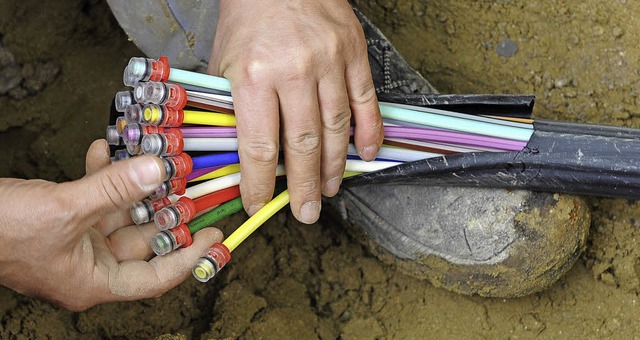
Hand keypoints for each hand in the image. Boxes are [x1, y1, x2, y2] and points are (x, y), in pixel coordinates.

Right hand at [0, 140, 222, 310]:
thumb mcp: (65, 209)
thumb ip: (113, 189)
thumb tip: (158, 169)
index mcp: (93, 281)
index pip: (155, 277)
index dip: (189, 257)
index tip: (214, 234)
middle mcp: (89, 264)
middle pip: (142, 241)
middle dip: (165, 210)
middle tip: (190, 186)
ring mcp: (76, 241)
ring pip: (120, 214)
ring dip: (134, 186)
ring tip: (153, 160)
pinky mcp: (63, 219)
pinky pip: (92, 198)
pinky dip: (100, 175)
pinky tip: (103, 149)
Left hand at [209, 0, 383, 223]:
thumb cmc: (248, 16)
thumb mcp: (224, 61)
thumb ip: (231, 107)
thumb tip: (240, 152)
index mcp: (254, 76)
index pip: (259, 147)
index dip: (260, 184)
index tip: (260, 204)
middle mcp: (294, 72)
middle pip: (303, 145)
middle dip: (304, 186)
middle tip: (305, 212)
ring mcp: (329, 63)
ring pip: (335, 129)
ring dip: (335, 166)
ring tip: (329, 189)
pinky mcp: (353, 53)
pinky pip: (365, 101)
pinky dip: (368, 132)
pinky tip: (366, 154)